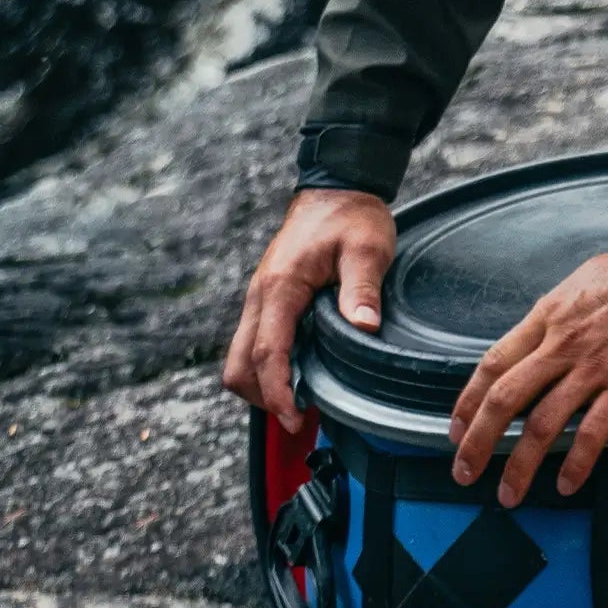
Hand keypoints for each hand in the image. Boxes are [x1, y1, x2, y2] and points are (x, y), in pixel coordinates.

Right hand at [225, 190, 397, 429]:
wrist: (335, 189)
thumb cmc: (352, 217)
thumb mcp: (368, 249)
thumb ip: (362, 289)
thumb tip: (364, 329)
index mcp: (281, 287)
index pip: (267, 354)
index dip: (278, 393)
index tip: (296, 418)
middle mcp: (260, 297)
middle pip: (240, 366)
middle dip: (264, 397)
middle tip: (302, 417)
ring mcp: (260, 300)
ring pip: (241, 358)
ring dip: (264, 384)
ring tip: (303, 401)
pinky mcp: (268, 301)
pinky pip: (255, 344)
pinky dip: (269, 367)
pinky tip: (301, 374)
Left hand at [448, 243, 607, 506]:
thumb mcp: (581, 282)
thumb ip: (557, 314)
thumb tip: (542, 334)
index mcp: (549, 318)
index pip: (493, 364)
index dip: (468, 402)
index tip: (457, 428)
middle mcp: (562, 345)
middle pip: (505, 399)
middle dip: (478, 442)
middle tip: (465, 471)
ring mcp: (593, 368)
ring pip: (542, 424)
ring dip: (520, 465)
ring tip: (509, 493)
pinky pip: (593, 431)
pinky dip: (577, 462)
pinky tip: (567, 482)